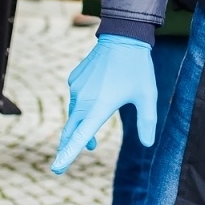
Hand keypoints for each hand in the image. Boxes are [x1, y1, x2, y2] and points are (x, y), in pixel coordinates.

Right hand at [51, 35, 156, 174]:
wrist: (123, 36)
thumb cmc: (138, 68)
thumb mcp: (148, 96)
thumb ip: (147, 122)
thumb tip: (148, 145)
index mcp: (100, 107)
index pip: (81, 137)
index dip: (68, 155)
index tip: (57, 169)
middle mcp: (84, 99)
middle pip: (70, 130)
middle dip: (68, 146)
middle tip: (66, 160)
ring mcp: (76, 88)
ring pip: (73, 114)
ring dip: (79, 127)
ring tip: (92, 137)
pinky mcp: (73, 79)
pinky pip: (75, 98)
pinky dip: (81, 107)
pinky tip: (95, 101)